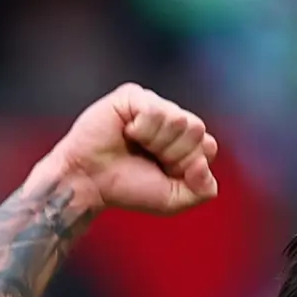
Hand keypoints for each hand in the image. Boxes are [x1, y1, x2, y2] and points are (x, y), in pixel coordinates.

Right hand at [32, 83, 218, 220]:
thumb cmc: (127, 188)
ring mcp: (153, 105)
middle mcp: (172, 120)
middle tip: (147, 159)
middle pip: (196, 129)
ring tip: (134, 145)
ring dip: (155, 142)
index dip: (187, 165)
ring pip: (178, 119)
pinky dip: (142, 129)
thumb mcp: (172, 200)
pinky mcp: (134, 95)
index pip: (208, 146)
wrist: (88, 182)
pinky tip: (126, 132)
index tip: (164, 173)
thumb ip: (202, 189)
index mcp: (184, 142)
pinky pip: (155, 109)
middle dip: (172, 154)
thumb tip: (204, 161)